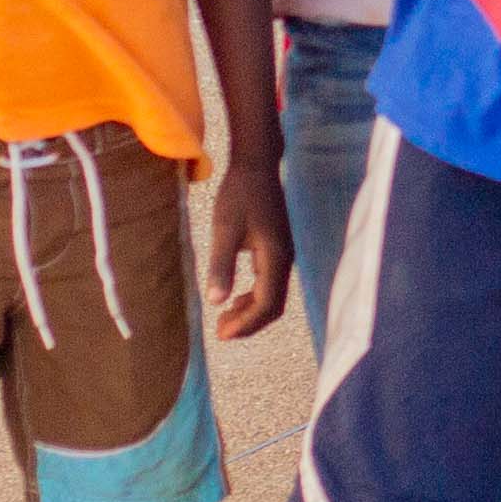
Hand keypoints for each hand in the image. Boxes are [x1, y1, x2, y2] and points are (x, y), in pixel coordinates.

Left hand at [208, 183, 293, 340]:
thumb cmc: (239, 195)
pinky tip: (235, 296)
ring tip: (224, 318)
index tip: (221, 334)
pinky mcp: (277, 249)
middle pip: (274, 306)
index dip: (245, 324)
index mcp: (274, 258)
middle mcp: (285, 260)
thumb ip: (221, 266)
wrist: (256, 167)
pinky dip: (254, 297)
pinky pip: (270, 284)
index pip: (266, 304)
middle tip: (220, 332)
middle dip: (249, 323)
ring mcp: (283, 255)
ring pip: (274, 296)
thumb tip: (216, 301)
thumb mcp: (225, 230)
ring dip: (250, 312)